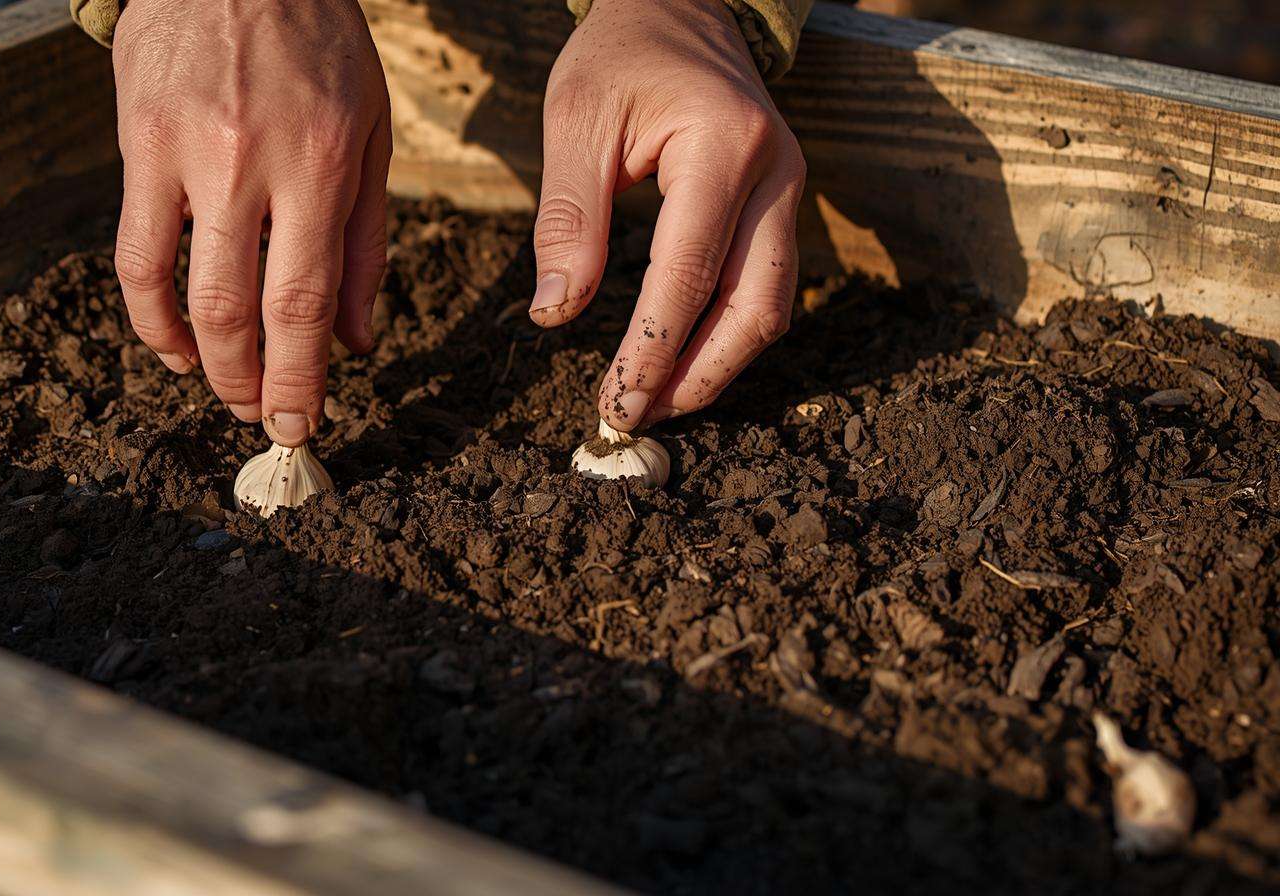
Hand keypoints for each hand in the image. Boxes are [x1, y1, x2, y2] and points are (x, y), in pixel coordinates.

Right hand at [111, 0, 390, 445]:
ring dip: (202, 362)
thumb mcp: (369, 130)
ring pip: (181, 291)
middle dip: (253, 385)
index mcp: (319, 159)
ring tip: (223, 391)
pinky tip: (172, 344)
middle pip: (240, 310)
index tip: (302, 425)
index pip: (306, 300)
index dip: (302, 378)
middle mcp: (249, 161)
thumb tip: (359, 342)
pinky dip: (149, 315)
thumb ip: (366, 239)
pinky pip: (133, 252)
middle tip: (267, 420)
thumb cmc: (318, 45)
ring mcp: (183, 152)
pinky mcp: (136, 142)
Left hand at [530, 0, 805, 429]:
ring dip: (717, 365)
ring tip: (655, 400)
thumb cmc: (620, 55)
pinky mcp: (780, 206)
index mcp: (725, 145)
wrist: (679, 5)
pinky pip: (765, 287)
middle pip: (754, 307)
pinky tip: (678, 360)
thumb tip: (556, 315)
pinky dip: (725, 333)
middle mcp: (775, 172)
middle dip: (697, 375)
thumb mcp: (575, 122)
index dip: (652, 349)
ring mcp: (789, 191)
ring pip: (770, 307)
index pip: (690, 274)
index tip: (614, 400)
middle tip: (636, 415)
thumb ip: (568, 219)